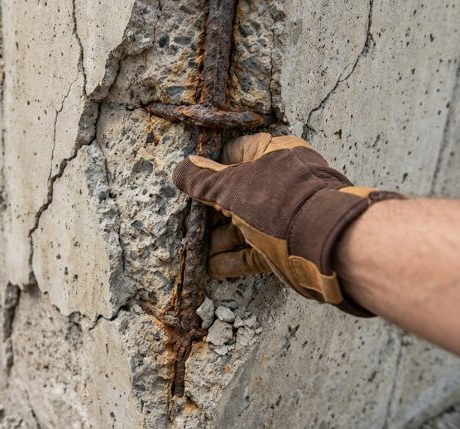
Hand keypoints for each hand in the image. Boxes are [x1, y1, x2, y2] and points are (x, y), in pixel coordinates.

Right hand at [172, 133, 402, 315]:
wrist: (325, 240)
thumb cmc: (277, 200)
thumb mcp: (230, 186)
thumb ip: (202, 180)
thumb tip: (180, 169)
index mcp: (273, 153)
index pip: (235, 152)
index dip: (211, 166)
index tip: (190, 181)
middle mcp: (280, 181)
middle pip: (237, 192)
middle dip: (210, 208)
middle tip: (187, 218)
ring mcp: (285, 214)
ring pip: (244, 223)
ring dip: (218, 237)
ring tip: (194, 248)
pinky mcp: (287, 244)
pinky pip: (254, 249)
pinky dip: (233, 258)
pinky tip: (212, 266)